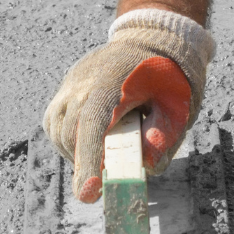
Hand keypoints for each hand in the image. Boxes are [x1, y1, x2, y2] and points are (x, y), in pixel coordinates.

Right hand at [43, 9, 214, 202]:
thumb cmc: (167, 77)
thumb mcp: (177, 105)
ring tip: (102, 160)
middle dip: (86, 166)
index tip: (88, 193)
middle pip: (72, 135)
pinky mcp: (65, 89)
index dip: (89, 161)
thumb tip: (148, 168)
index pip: (92, 125)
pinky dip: (69, 142)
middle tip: (103, 187)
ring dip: (77, 154)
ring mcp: (70, 85)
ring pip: (60, 132)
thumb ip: (165, 136)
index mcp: (112, 83)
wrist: (150, 40)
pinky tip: (90, 145)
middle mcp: (83, 83)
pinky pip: (56, 123)